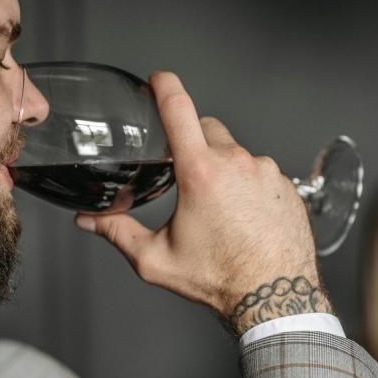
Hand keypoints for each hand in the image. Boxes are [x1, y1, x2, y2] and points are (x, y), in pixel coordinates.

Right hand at [74, 72, 328, 332]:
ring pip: (237, 154)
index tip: (157, 79)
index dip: (164, 85)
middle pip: (208, 129)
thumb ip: (118, 232)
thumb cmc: (220, 279)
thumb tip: (89, 220)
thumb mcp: (157, 258)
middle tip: (186, 178)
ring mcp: (267, 172)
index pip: (179, 107)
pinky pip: (261, 173)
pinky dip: (249, 186)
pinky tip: (243, 217)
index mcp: (200, 172)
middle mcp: (237, 163)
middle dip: (193, 144)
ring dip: (224, 169)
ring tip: (219, 209)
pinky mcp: (287, 186)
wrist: (276, 298)